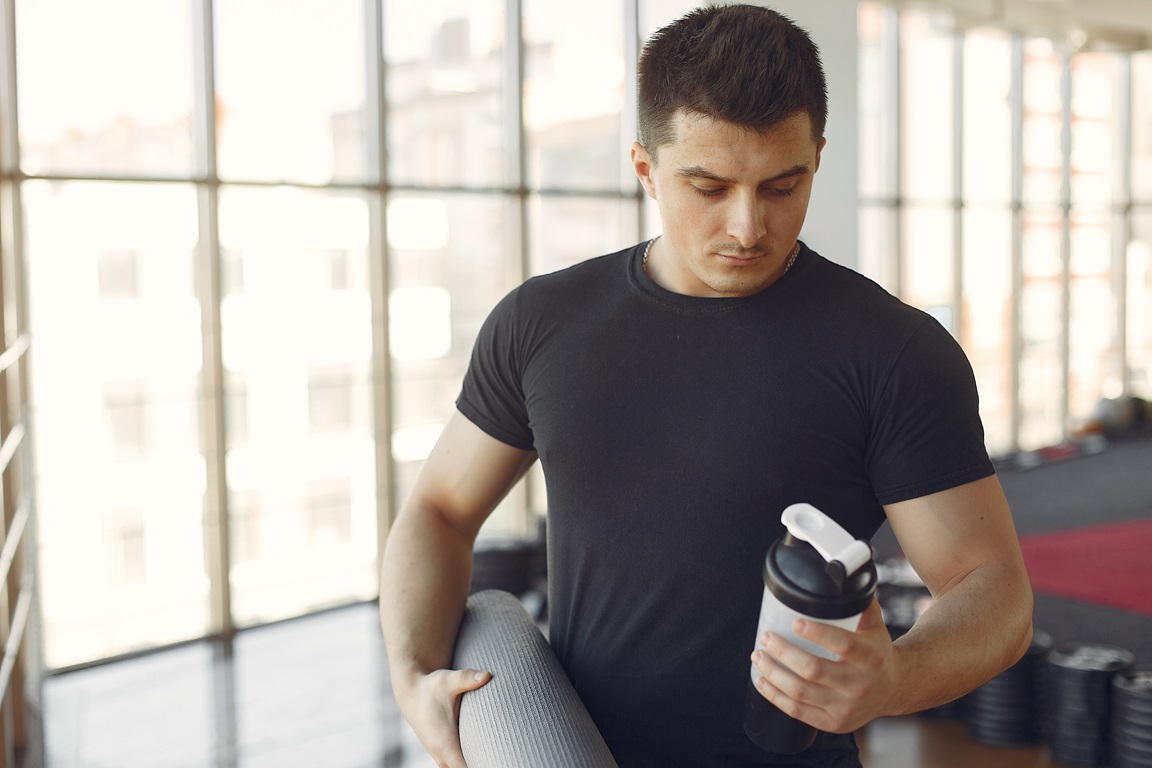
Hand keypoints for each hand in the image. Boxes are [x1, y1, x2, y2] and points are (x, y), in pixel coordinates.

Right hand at [397, 667, 491, 767]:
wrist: (412, 693)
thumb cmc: (432, 687)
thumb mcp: (448, 680)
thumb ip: (467, 679)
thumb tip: (487, 675)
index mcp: (445, 744)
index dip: (484, 764)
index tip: (501, 759)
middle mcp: (442, 756)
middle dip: (485, 763)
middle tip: (505, 754)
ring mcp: (442, 758)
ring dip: (478, 762)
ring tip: (497, 753)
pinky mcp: (444, 755)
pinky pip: (458, 766)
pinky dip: (470, 761)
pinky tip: (484, 752)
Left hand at [749, 599, 897, 733]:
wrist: (894, 689)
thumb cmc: (877, 653)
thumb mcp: (875, 626)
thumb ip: (859, 602)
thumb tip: (840, 575)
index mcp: (870, 656)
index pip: (841, 644)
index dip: (816, 633)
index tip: (795, 622)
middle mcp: (859, 684)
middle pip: (813, 670)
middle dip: (783, 652)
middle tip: (766, 637)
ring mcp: (845, 707)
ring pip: (801, 692)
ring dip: (773, 674)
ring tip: (758, 656)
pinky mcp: (833, 723)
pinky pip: (798, 711)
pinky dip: (775, 696)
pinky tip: (763, 681)